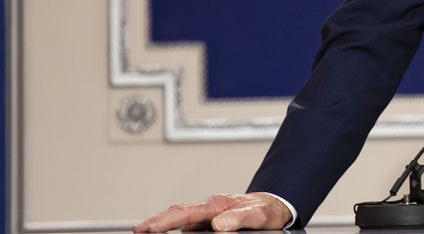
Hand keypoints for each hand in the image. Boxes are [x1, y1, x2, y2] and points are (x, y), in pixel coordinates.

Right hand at [133, 192, 291, 231]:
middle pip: (176, 212)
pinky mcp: (208, 221)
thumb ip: (240, 218)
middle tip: (138, 230)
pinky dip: (173, 227)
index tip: (150, 228)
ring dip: (162, 223)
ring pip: (179, 218)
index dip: (165, 220)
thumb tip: (218, 225)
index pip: (186, 211)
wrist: (274, 206)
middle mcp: (209, 207)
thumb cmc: (265, 210)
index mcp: (217, 204)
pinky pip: (187, 223)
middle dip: (155, 220)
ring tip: (145, 231)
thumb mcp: (258, 215)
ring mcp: (207, 214)